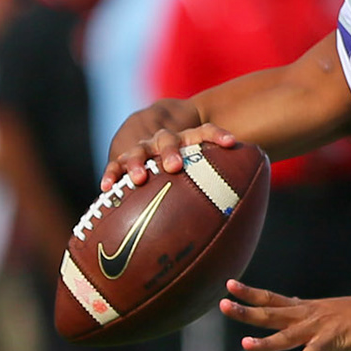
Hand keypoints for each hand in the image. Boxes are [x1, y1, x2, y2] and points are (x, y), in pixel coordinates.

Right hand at [103, 117, 235, 191]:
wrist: (153, 146)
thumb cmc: (190, 171)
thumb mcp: (207, 173)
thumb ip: (223, 185)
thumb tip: (244, 218)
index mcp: (189, 140)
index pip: (205, 131)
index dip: (219, 135)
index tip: (232, 143)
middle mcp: (165, 141)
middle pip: (168, 140)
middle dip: (171, 152)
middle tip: (174, 167)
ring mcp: (143, 150)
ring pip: (138, 151)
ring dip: (138, 163)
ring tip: (139, 178)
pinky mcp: (122, 161)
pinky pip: (114, 167)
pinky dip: (111, 175)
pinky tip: (105, 188)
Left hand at [220, 279, 350, 350]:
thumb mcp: (331, 315)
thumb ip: (312, 321)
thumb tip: (300, 321)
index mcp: (307, 308)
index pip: (272, 298)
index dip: (250, 293)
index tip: (229, 285)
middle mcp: (309, 315)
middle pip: (271, 313)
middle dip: (246, 311)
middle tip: (222, 305)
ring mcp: (321, 328)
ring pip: (288, 335)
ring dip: (266, 341)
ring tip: (246, 344)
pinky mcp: (336, 340)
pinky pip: (317, 350)